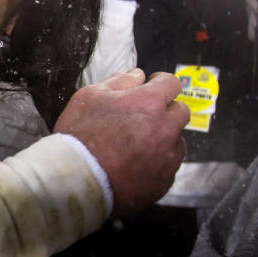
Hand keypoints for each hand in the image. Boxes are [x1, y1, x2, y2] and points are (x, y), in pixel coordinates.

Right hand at [55, 69, 188, 216]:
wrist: (77, 180)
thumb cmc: (79, 136)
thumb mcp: (89, 97)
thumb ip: (118, 81)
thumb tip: (137, 75)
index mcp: (149, 103)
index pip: (172, 83)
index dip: (160, 83)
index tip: (152, 87)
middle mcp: (166, 129)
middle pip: (181, 111)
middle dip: (165, 110)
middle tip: (143, 117)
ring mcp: (167, 157)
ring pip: (177, 141)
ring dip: (163, 138)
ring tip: (136, 146)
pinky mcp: (164, 181)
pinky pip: (168, 166)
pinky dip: (156, 163)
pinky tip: (134, 165)